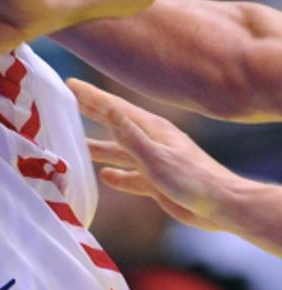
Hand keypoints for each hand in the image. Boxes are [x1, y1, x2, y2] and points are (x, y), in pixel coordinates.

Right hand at [67, 78, 236, 230]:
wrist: (222, 205)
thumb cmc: (192, 179)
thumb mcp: (156, 156)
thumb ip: (130, 135)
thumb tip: (108, 109)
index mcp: (151, 129)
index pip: (113, 108)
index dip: (91, 96)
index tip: (69, 84)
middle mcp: (150, 141)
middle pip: (113, 124)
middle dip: (91, 113)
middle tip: (67, 102)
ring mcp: (153, 162)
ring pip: (118, 151)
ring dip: (97, 147)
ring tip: (75, 143)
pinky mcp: (156, 182)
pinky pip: (130, 175)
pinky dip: (116, 175)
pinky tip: (105, 176)